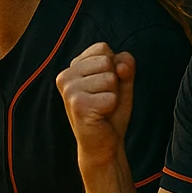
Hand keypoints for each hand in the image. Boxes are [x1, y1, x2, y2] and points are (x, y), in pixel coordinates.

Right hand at [57, 42, 135, 166]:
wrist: (104, 144)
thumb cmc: (110, 112)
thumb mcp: (122, 82)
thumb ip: (125, 66)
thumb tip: (121, 65)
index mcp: (73, 67)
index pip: (102, 48)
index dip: (113, 67)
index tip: (104, 86)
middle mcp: (66, 75)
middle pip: (107, 61)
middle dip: (114, 81)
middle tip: (104, 99)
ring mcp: (69, 90)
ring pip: (110, 78)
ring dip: (113, 95)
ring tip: (102, 108)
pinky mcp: (78, 105)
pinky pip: (111, 97)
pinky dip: (112, 108)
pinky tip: (101, 116)